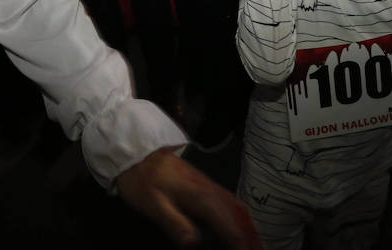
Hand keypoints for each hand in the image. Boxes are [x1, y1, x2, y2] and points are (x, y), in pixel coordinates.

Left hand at [115, 148, 264, 248]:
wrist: (137, 151)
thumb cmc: (143, 180)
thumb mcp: (154, 206)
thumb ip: (177, 226)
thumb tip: (196, 244)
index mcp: (204, 198)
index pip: (232, 228)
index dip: (242, 246)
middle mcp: (213, 192)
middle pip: (241, 219)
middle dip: (252, 239)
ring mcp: (211, 187)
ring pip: (239, 211)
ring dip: (249, 230)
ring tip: (254, 245)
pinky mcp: (206, 187)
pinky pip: (231, 205)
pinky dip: (241, 219)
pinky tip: (239, 227)